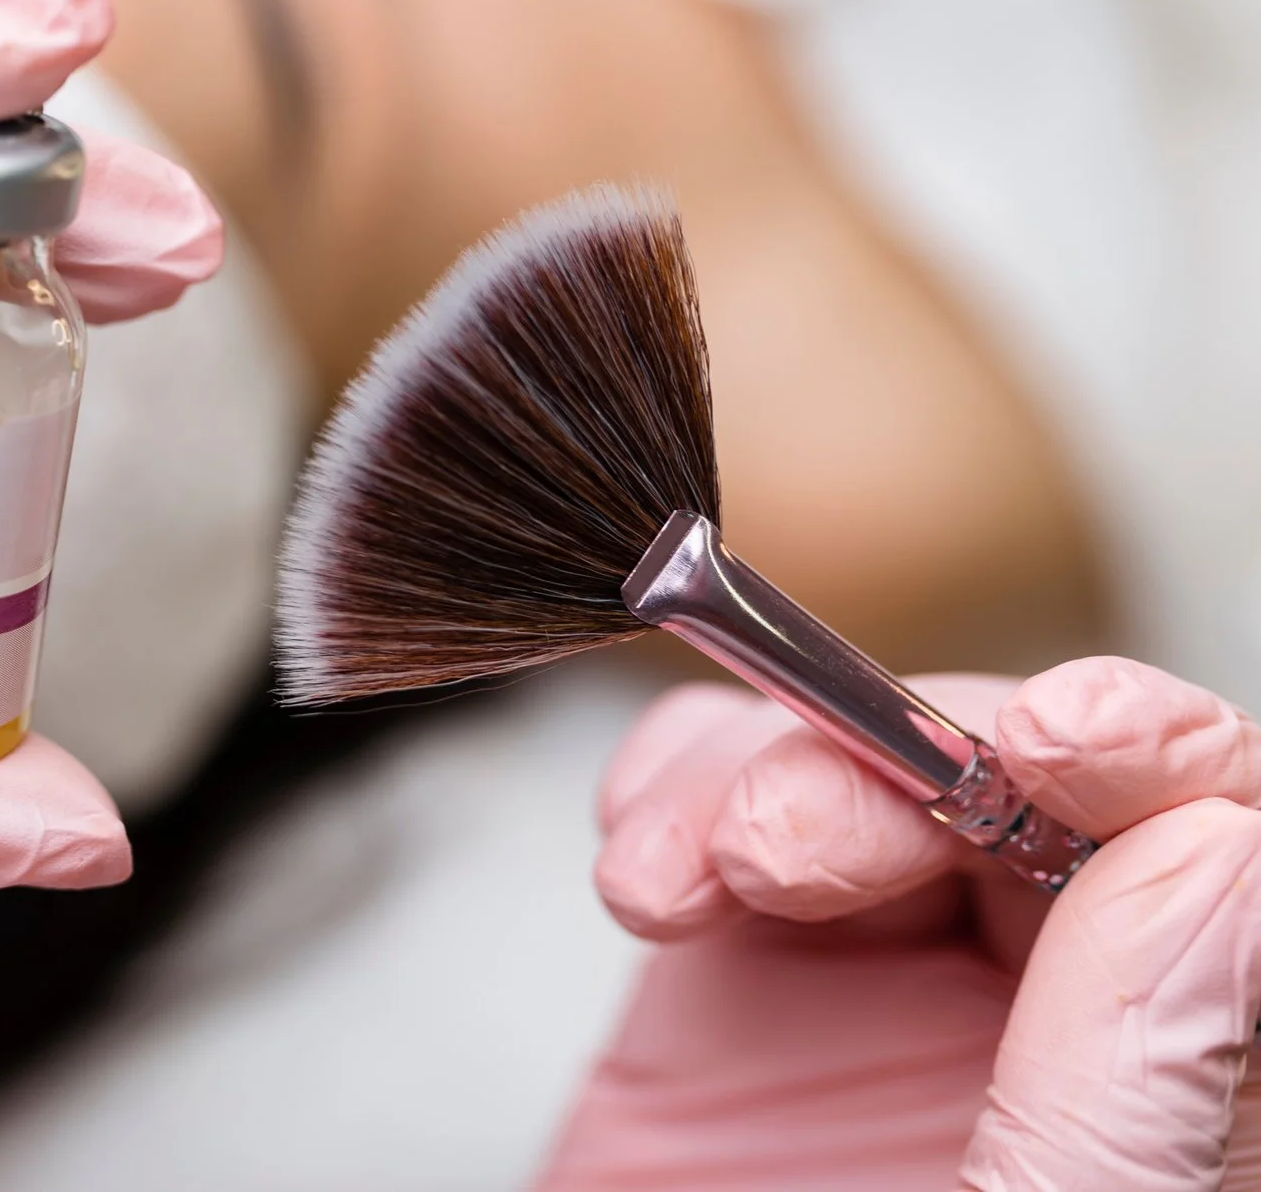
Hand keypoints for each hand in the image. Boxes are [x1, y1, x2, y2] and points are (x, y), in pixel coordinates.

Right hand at [539, 656, 1260, 1190]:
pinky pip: (730, 805)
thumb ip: (1140, 1097)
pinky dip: (677, 782)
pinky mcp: (744, 988)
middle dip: (913, 764)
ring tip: (697, 867)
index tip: (1054, 744)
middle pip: (1046, 793)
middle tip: (796, 844)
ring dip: (768, 770)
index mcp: (1183, 1107)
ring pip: (883, 769)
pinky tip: (650, 861)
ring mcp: (897, 1005)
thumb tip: (1221, 860)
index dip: (1167, 762)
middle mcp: (1063, 1041)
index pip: (1237, 864)